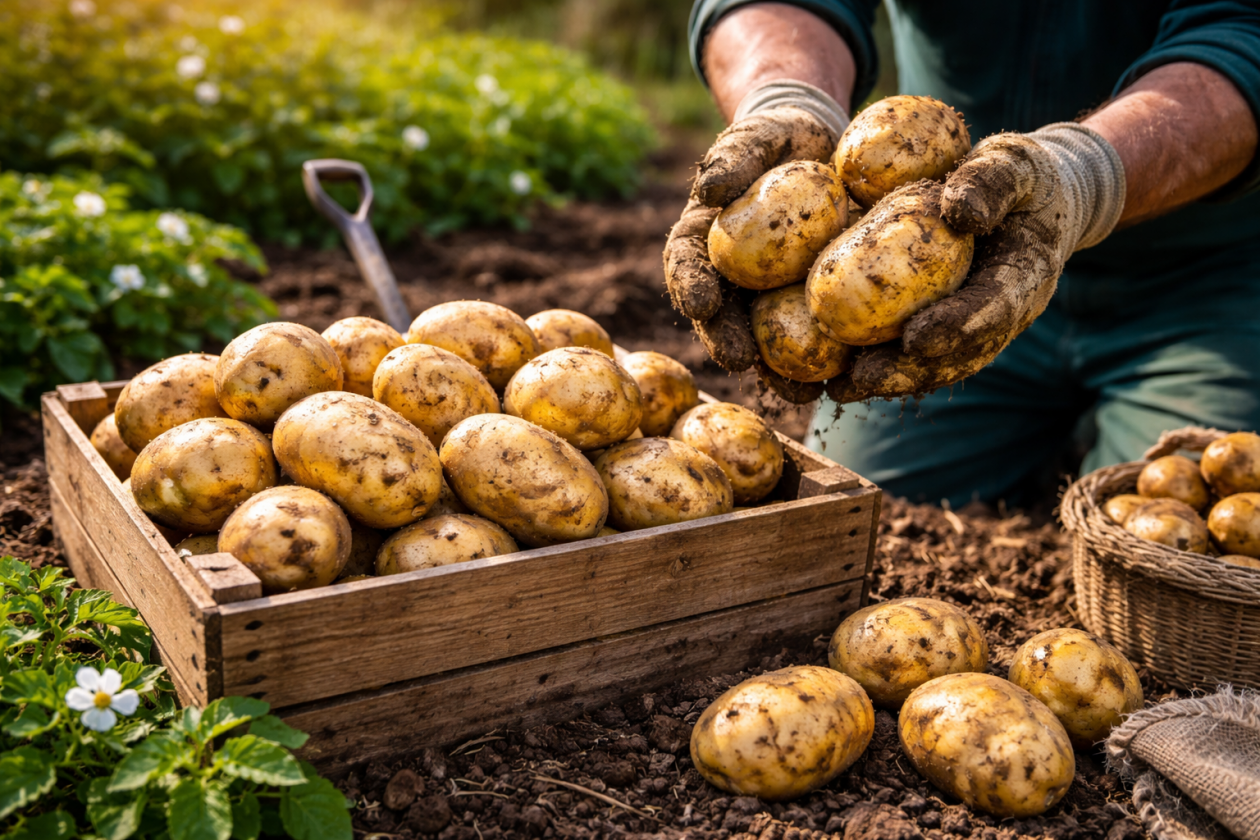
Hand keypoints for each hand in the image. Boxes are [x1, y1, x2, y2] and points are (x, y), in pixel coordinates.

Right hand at [664, 84, 845, 374]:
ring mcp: (770, 298)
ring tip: (794, 387)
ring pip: (767, 340)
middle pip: (722, 317)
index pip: (685, 265)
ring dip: (778, 369)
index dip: (689, 286)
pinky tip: (847, 377)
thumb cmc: (779, 140)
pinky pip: (819, 336)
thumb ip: (734, 157)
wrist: (823, 148)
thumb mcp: (757, 137)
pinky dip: (831, 360)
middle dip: (727, 341)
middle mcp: (730, 279)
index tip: (700, 303)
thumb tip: (707, 188)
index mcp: (703, 241)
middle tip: (737, 358)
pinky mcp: (812, 306)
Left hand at [829, 123, 1124, 402]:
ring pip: (937, 364)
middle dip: (910, 370)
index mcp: (1027, 273)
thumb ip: (992, 181)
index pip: (995, 308)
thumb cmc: (1026, 176)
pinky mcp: (954, 325)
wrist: (1041, 199)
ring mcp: (980, 325)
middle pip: (959, 353)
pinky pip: (920, 354)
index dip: (957, 327)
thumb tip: (958, 210)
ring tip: (839, 390)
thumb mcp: (1015, 162)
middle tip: (862, 378)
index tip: (914, 339)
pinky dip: (882, 366)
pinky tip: (837, 376)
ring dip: (889, 380)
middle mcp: (1005, 311)